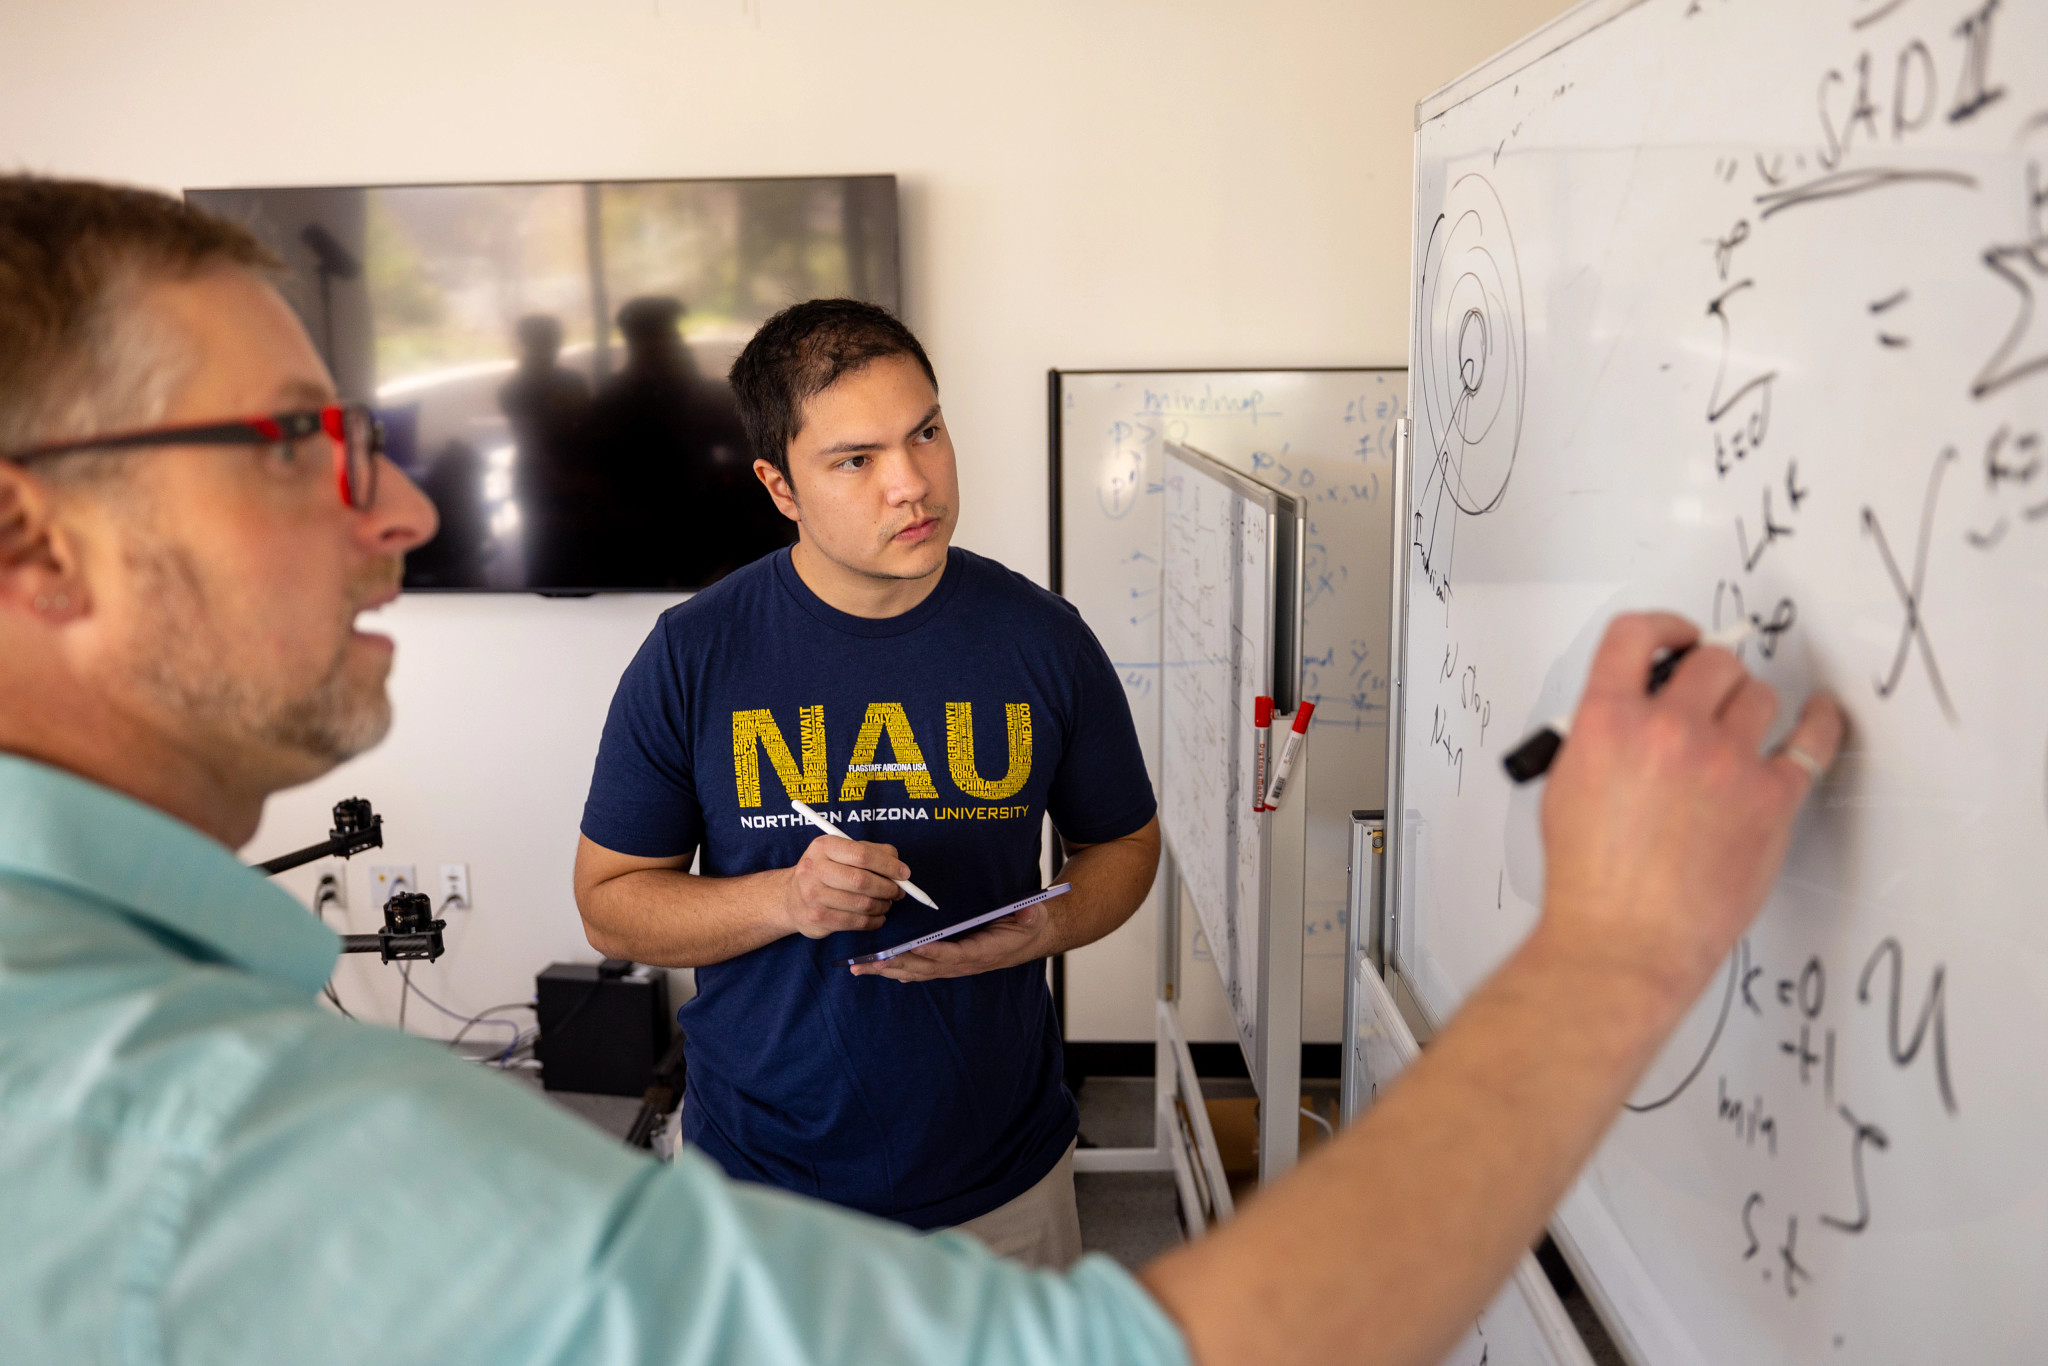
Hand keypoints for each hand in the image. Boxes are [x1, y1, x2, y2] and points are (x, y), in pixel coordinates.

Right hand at [780, 835, 908, 939]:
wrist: (790, 898)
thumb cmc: (826, 871)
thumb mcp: (842, 853)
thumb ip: (872, 853)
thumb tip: (900, 869)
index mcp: (824, 846)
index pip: (862, 854)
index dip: (888, 865)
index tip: (905, 874)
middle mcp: (814, 869)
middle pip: (862, 880)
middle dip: (888, 888)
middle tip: (898, 892)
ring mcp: (813, 895)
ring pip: (861, 904)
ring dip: (882, 906)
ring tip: (886, 904)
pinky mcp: (818, 918)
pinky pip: (856, 922)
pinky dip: (874, 921)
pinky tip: (877, 917)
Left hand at [848, 902, 1054, 981]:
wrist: (1028, 939)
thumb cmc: (1027, 925)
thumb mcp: (1034, 916)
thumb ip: (1030, 915)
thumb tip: (1028, 911)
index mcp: (983, 952)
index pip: (953, 955)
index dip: (933, 952)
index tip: (912, 946)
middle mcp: (964, 963)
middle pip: (926, 967)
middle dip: (898, 964)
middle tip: (872, 962)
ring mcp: (954, 965)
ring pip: (917, 971)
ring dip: (890, 969)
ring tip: (862, 968)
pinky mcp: (947, 962)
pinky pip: (919, 968)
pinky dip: (897, 968)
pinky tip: (877, 968)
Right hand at [1538, 612, 1845, 1005]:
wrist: (1624, 941)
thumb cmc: (1592, 882)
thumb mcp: (1567, 788)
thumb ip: (1600, 740)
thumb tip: (1632, 720)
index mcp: (1608, 722)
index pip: (1636, 636)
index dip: (1661, 627)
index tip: (1674, 638)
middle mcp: (1669, 730)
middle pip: (1712, 662)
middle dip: (1708, 674)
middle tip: (1705, 695)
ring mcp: (1725, 762)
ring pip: (1758, 695)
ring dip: (1746, 705)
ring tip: (1740, 725)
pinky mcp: (1770, 799)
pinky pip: (1811, 742)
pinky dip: (1820, 722)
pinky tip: (1820, 716)